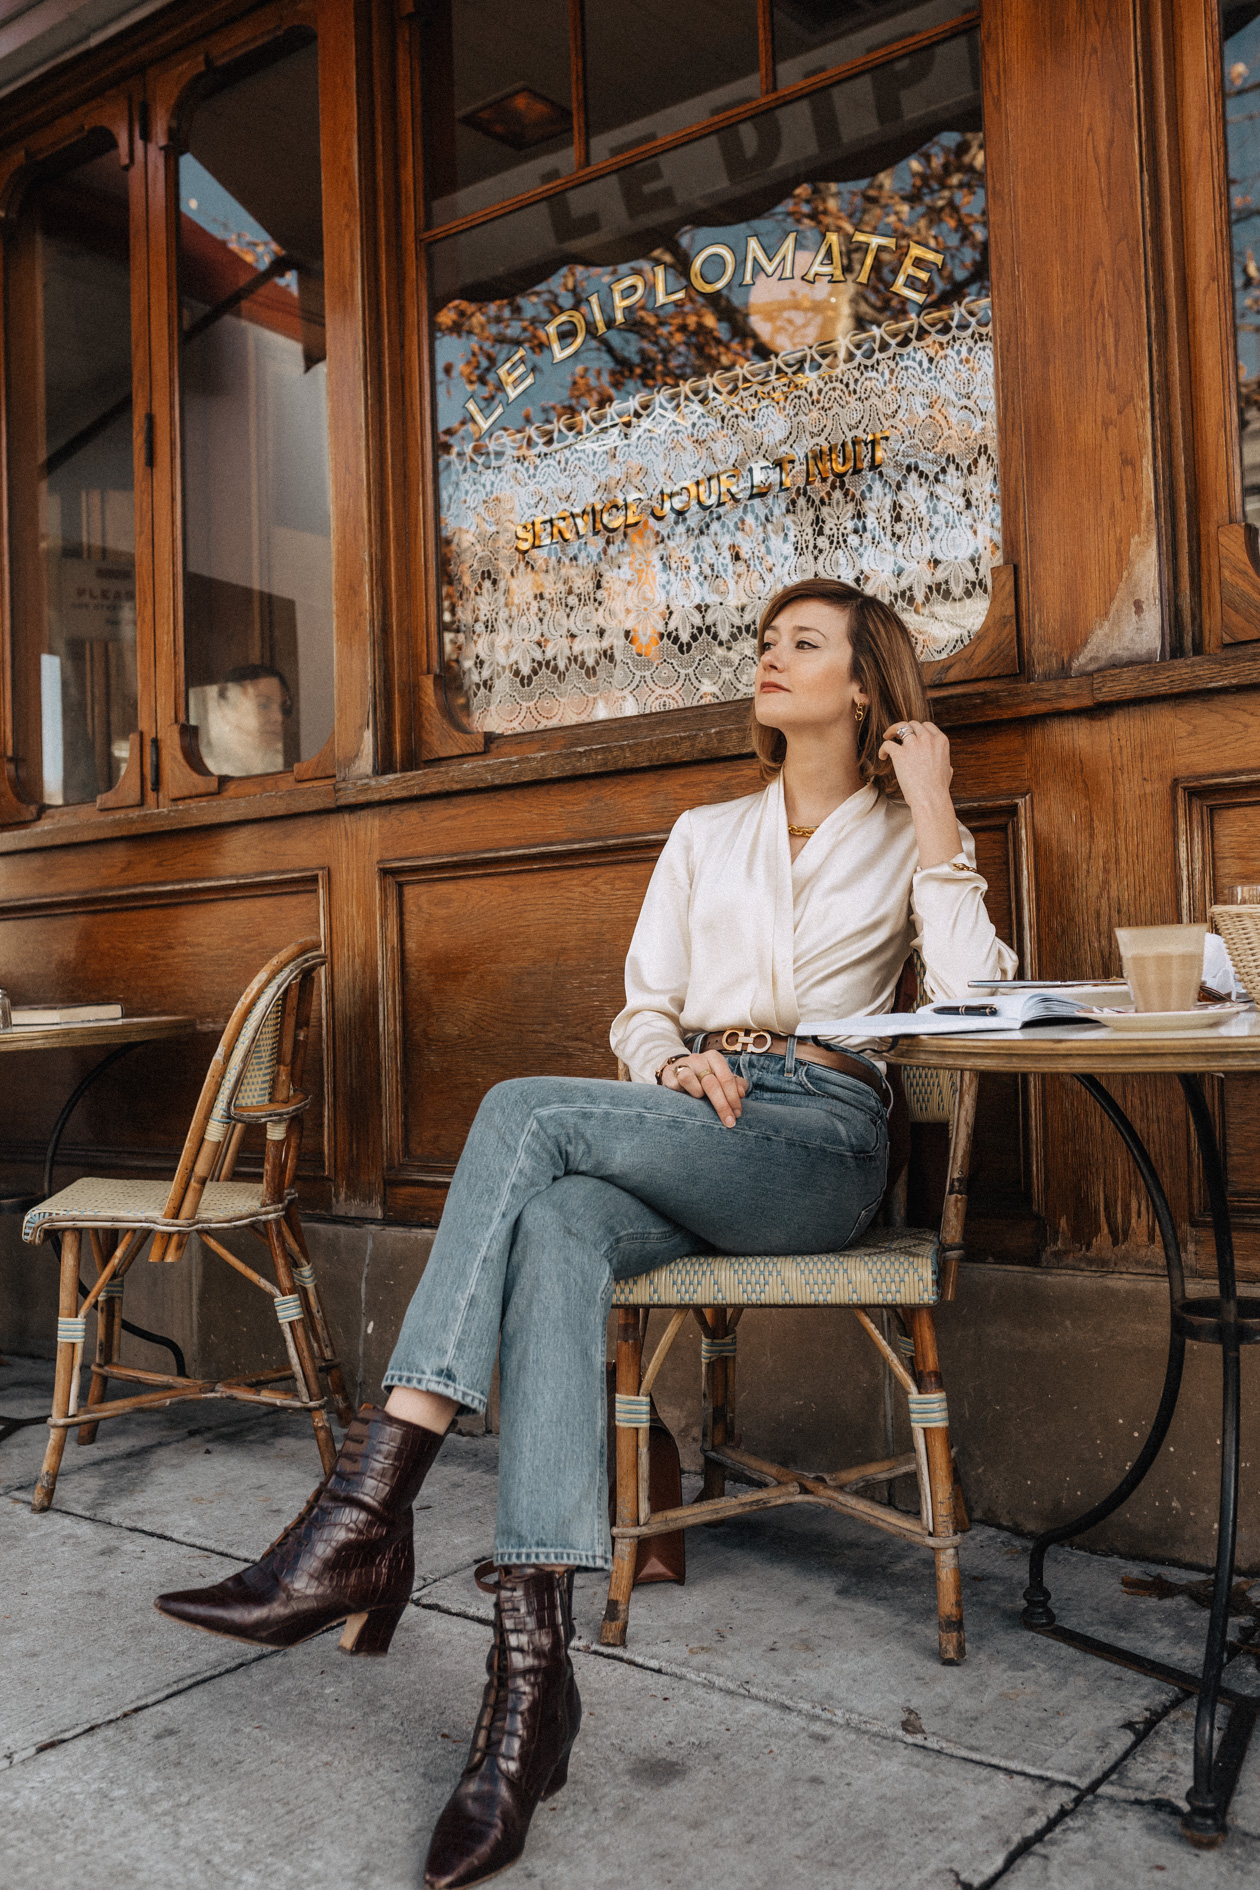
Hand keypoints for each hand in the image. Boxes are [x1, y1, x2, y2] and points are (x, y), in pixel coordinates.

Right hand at [658, 1050, 748, 1126]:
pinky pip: (674, 1084)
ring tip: (699, 1098)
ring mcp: (682, 1065)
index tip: (737, 1114)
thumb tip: (741, 1093)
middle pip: (711, 1083)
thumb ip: (736, 1084)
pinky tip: (685, 1097)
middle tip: (729, 1122)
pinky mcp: (668, 1074)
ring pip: (688, 1079)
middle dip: (722, 1105)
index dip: (733, 1098)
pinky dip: (681, 1093)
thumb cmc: (705, 1078)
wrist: (679, 1070)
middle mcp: (698, 1059)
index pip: (727, 1078)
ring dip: (697, 1093)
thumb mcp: (722, 1078)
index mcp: (714, 1058)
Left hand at [878, 720, 962, 868]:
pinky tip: (883, 756)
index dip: (917, 729)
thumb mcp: (948, 770)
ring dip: (892, 732)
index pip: (927, 725)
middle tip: (898, 736)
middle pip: (913, 724)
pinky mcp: (900, 753)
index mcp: (941, 741)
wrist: (931, 798)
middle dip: (905, 728)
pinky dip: (883, 749)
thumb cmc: (939, 789)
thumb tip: (946, 765)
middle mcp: (928, 739)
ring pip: (900, 727)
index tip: (912, 734)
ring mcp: (914, 744)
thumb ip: (945, 762)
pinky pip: (887, 744)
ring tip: (887, 737)